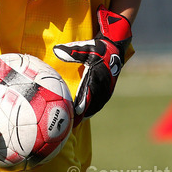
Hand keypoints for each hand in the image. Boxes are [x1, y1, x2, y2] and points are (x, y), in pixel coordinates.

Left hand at [53, 6, 131, 120]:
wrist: (115, 47)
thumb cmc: (99, 47)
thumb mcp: (85, 47)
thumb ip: (71, 51)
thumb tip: (56, 50)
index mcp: (96, 76)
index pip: (87, 94)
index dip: (81, 105)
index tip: (73, 114)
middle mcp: (103, 84)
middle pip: (92, 103)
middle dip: (83, 114)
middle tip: (72, 124)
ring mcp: (108, 88)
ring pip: (97, 104)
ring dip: (88, 113)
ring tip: (78, 122)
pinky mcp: (109, 89)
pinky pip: (101, 102)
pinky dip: (94, 108)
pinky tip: (87, 113)